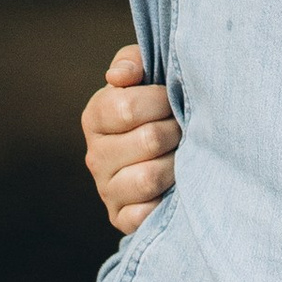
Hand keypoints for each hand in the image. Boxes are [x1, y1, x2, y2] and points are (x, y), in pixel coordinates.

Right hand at [83, 43, 179, 233]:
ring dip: (177, 165)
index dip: (162, 101)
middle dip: (176, 132)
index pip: (129, 106)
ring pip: (149, 178)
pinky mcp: (121, 218)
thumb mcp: (147, 73)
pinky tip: (175, 187)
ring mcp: (106, 190)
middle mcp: (95, 155)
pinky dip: (165, 201)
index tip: (174, 100)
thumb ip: (133, 62)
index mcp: (96, 116)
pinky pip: (144, 214)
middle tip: (185, 129)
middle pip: (148, 140)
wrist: (171, 149)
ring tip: (184, 155)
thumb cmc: (159, 104)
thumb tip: (121, 76)